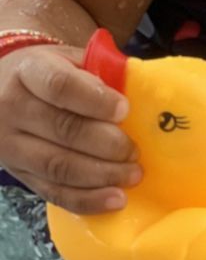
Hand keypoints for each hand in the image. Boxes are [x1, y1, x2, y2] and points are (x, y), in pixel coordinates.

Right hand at [0, 44, 140, 212]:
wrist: (1, 91)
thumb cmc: (48, 72)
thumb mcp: (67, 60)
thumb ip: (98, 72)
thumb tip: (138, 91)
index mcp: (28, 72)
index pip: (60, 86)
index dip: (95, 100)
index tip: (125, 110)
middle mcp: (13, 109)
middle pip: (63, 129)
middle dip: (106, 144)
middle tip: (135, 151)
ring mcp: (10, 145)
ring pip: (58, 166)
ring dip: (101, 174)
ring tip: (133, 174)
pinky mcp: (18, 174)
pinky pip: (52, 192)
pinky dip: (87, 199)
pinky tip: (114, 199)